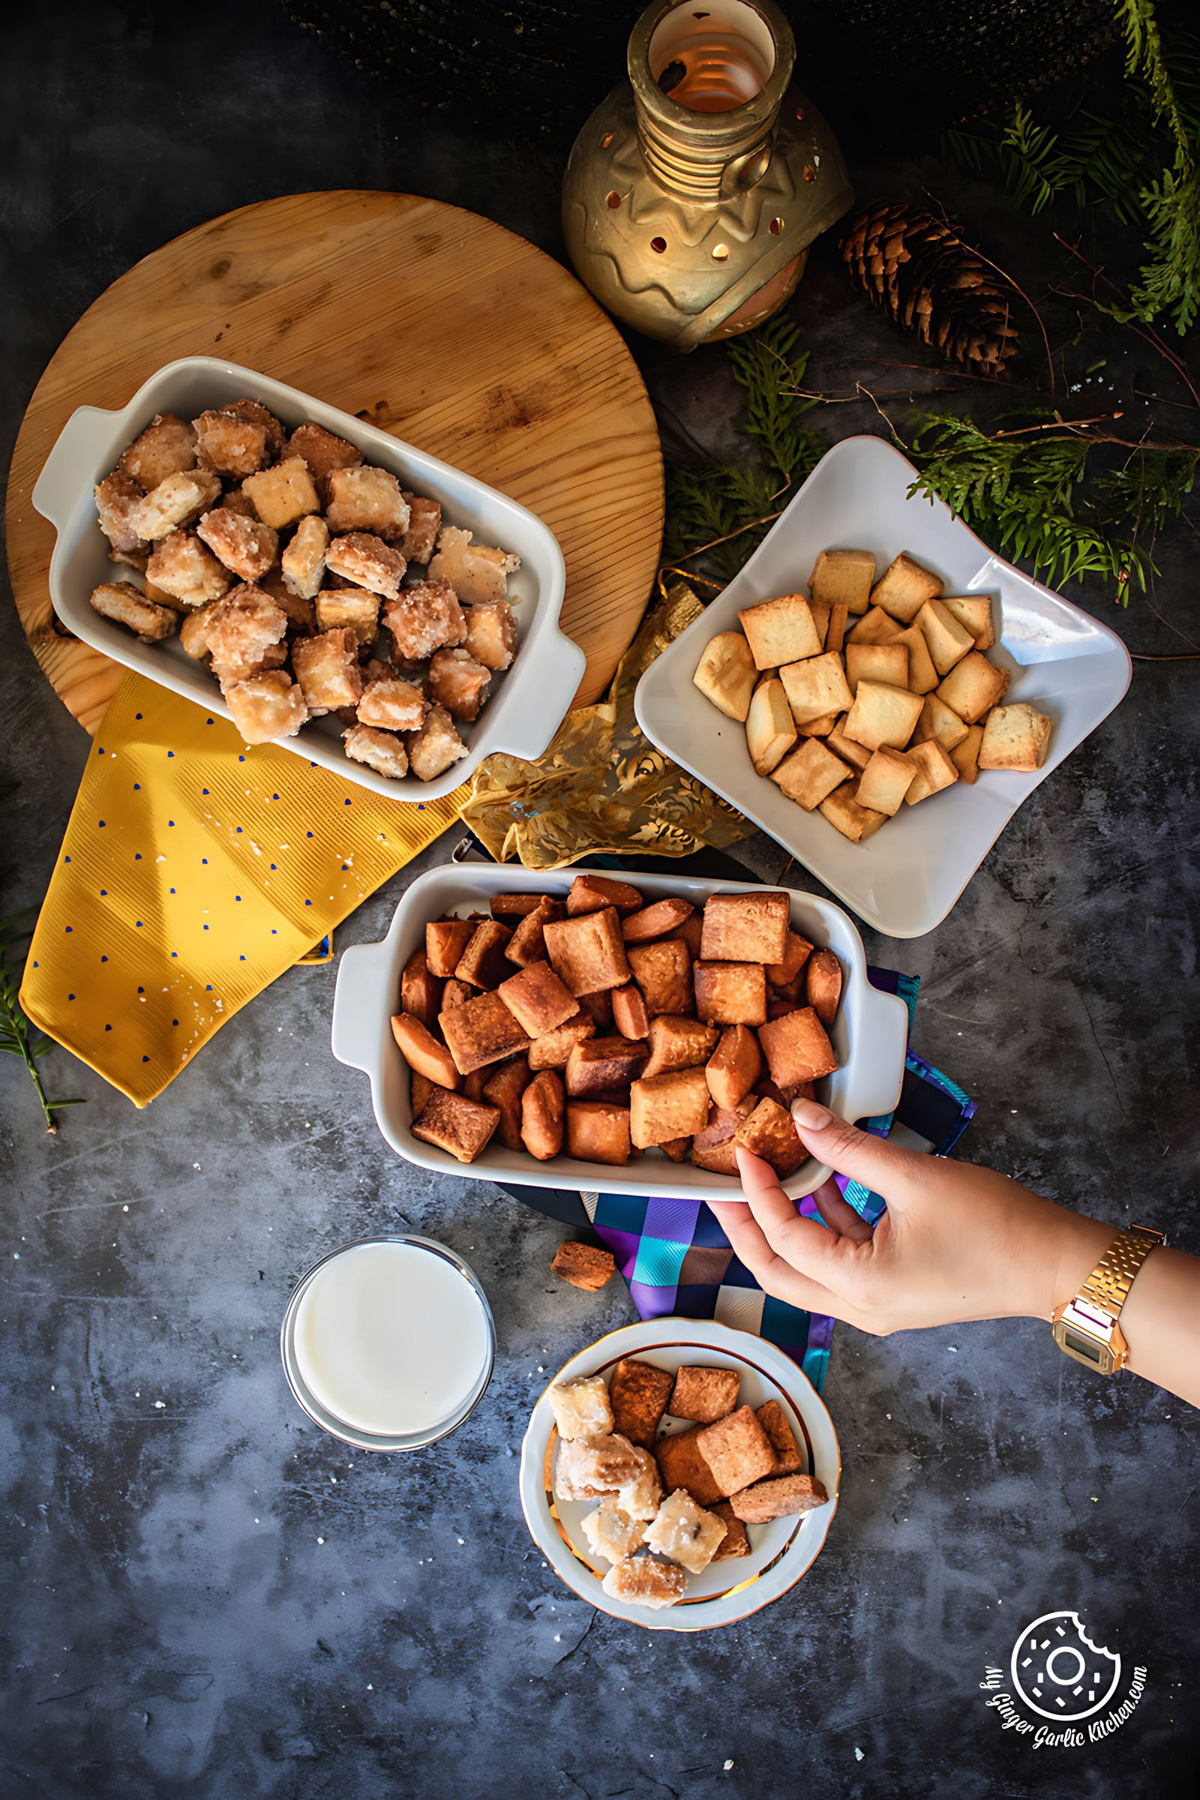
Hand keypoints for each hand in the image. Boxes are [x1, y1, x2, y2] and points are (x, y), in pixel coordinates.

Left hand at [722, 1099, 1107, 1335]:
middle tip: (723, 1185)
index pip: (783, 1236)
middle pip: (777, 1272)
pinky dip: (824, 1224)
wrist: (1054, 1264)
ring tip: (767, 1175)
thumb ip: (849, 1147)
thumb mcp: (914, 1177)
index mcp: (859, 1286)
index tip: (744, 1151)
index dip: (757, 1190)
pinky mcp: (892, 1291)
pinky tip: (823, 1182)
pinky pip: (839, 1261)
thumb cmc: (995, 1228)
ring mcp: (876, 1305)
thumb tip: (802, 1117)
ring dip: (785, 1222)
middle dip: (746, 1226)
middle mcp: (860, 1307)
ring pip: (806, 1269)